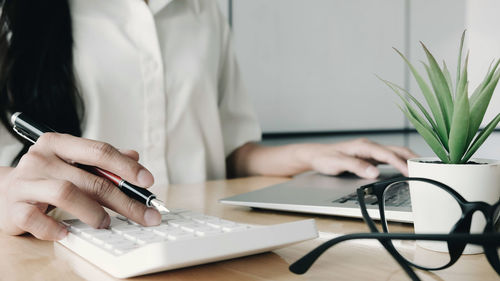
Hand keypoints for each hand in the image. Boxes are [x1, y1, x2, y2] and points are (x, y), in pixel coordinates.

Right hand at [0, 133, 160, 240]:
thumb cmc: (47, 177)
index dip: (127, 167)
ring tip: (105, 224)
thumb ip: (102, 160)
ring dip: (94, 213)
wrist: (4, 192)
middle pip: (92, 179)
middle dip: (124, 200)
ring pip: (67, 194)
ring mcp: (26, 183)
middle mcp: (41, 158)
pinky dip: (55, 228)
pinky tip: (67, 232)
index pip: (100, 151)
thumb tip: (135, 157)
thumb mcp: (73, 163)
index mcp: (59, 143)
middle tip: (144, 215)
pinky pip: (37, 220)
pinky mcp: (13, 208)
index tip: (148, 181)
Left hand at [297, 138, 416, 177]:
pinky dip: (398, 162)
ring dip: (406, 160)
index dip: (400, 163)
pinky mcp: (368, 157)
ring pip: (393, 153)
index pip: (387, 154)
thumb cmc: (325, 158)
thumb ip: (357, 167)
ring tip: (420, 168)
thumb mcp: (339, 163)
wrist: (315, 156)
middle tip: (426, 167)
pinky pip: (387, 158)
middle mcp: (368, 147)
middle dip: (411, 158)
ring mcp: (369, 151)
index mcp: (364, 146)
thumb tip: (374, 172)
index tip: (410, 171)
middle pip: (395, 150)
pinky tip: (403, 169)